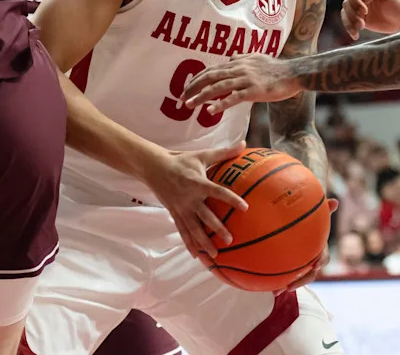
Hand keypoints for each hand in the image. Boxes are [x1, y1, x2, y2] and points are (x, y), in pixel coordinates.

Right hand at [142, 142, 248, 258]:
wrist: (154, 167)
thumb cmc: (181, 160)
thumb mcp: (202, 155)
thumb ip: (224, 153)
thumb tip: (244, 144)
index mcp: (198, 183)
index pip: (218, 192)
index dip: (231, 199)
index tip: (245, 207)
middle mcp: (190, 198)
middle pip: (205, 215)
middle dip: (217, 228)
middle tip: (229, 239)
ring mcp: (181, 208)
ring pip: (193, 228)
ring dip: (204, 242)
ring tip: (215, 255)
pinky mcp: (174, 213)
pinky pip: (182, 231)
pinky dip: (189, 244)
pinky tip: (196, 256)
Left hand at [182, 54, 298, 112]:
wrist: (294, 73)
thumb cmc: (276, 68)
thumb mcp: (256, 58)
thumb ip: (242, 58)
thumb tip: (230, 58)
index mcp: (237, 63)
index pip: (211, 70)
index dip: (197, 79)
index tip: (186, 88)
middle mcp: (238, 69)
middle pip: (210, 77)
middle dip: (193, 87)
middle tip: (181, 98)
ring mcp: (245, 79)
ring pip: (218, 87)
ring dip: (201, 96)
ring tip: (189, 105)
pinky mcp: (254, 90)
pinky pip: (234, 97)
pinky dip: (220, 104)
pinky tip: (210, 111)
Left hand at [281, 207, 336, 292]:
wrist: (293, 228)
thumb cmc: (309, 221)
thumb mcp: (314, 214)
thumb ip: (322, 209)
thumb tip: (336, 201)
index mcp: (318, 248)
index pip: (323, 256)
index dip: (321, 261)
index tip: (316, 264)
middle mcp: (312, 259)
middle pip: (311, 274)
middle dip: (302, 281)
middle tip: (292, 285)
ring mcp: (302, 266)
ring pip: (298, 279)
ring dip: (289, 286)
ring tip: (277, 292)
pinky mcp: (291, 269)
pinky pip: (286, 278)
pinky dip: (278, 284)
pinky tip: (267, 287)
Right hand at [340, 0, 399, 39]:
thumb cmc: (396, 3)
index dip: (355, 2)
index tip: (365, 11)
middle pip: (346, 3)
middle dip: (353, 14)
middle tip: (362, 23)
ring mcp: (356, 8)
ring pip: (345, 13)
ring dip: (350, 22)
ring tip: (361, 28)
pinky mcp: (357, 19)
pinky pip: (347, 23)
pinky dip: (349, 29)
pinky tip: (356, 35)